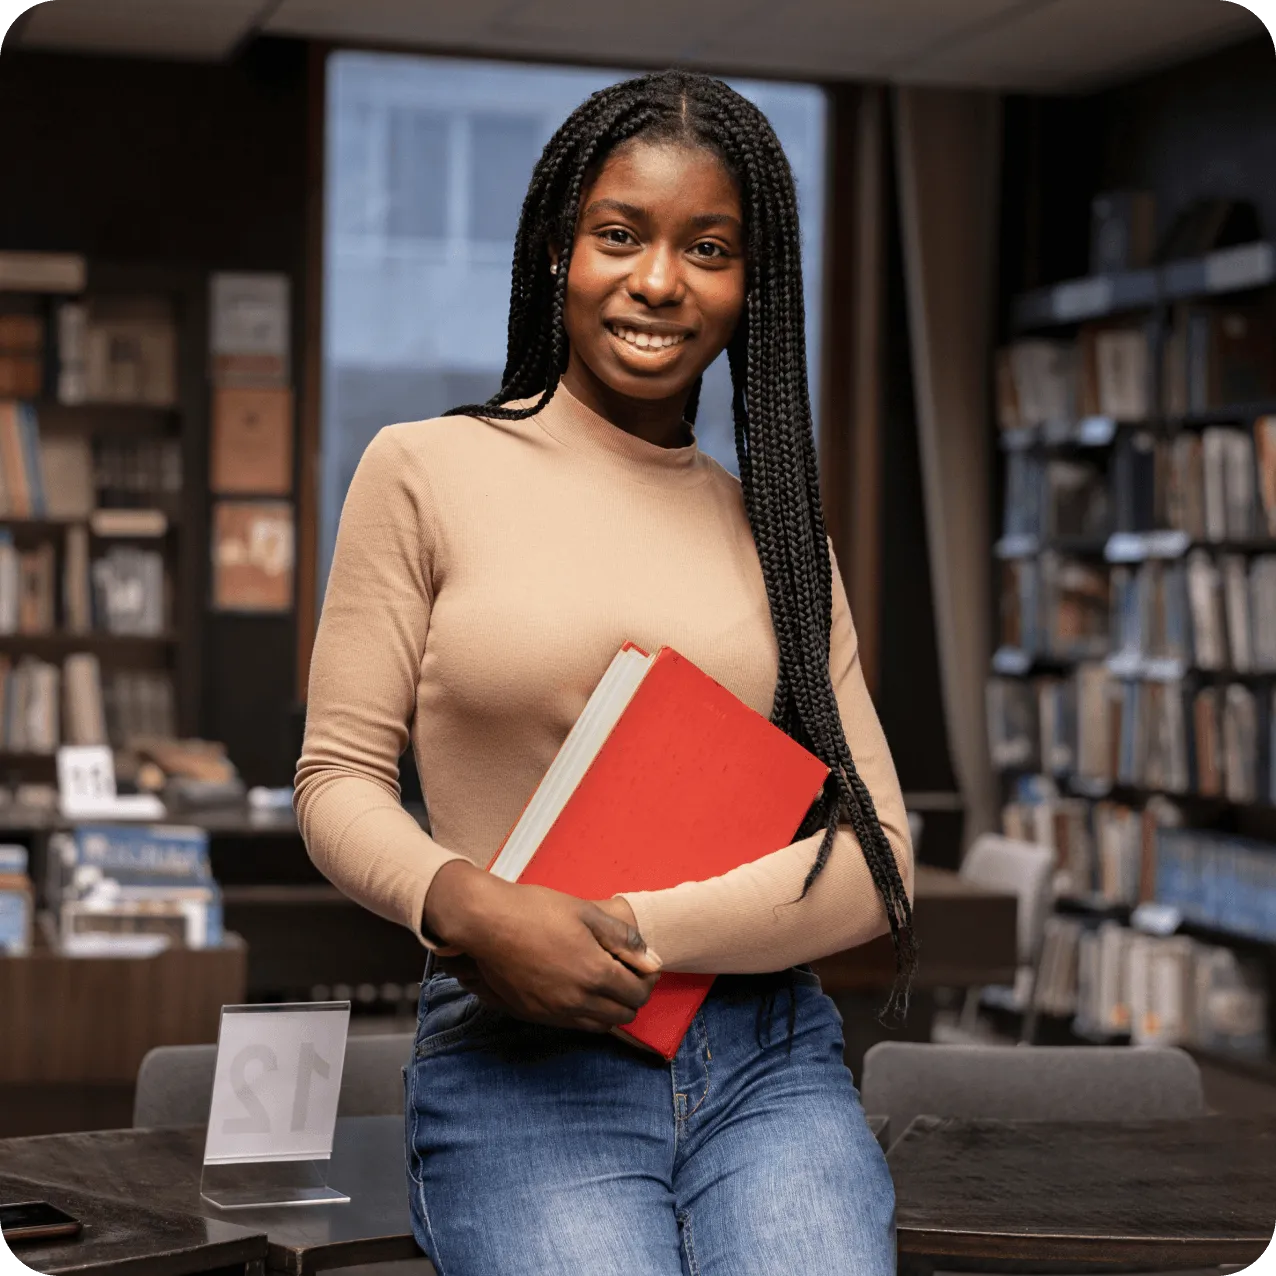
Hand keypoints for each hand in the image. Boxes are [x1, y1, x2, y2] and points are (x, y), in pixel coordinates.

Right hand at [423, 862, 660, 1032]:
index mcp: (595, 973)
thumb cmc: (537, 910)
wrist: (486, 923)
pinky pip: (573, 1027)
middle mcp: (578, 1001)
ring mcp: (555, 1012)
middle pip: (624, 1015)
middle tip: (626, 973)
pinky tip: (579, 991)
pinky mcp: (535, 1015)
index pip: (639, 993)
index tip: (642, 965)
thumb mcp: (587, 913)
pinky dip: (586, 1015)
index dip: (647, 980)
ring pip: (600, 1027)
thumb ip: (624, 939)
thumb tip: (653, 961)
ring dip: (610, 1009)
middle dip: (632, 996)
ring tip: (604, 983)